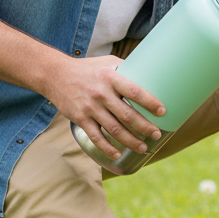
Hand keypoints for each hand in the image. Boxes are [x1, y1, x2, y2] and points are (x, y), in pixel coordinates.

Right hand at [48, 55, 166, 158]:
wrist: (56, 75)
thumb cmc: (88, 68)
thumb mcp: (108, 62)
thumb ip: (127, 69)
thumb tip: (151, 75)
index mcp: (111, 78)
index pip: (135, 92)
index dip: (150, 102)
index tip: (162, 111)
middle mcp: (101, 93)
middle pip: (127, 115)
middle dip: (144, 127)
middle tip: (156, 134)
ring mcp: (90, 108)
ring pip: (114, 129)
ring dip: (130, 141)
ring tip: (143, 147)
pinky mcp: (80, 119)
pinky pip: (96, 137)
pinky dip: (107, 148)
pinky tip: (118, 154)